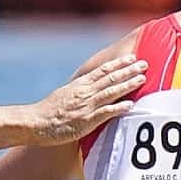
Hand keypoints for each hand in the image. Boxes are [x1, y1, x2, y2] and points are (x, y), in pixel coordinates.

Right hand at [32, 58, 147, 143]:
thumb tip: (90, 87)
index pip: (102, 70)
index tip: (132, 57)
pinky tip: (130, 105)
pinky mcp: (86, 121)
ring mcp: (86, 106)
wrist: (35, 122)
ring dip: (127, 85)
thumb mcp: (64, 94)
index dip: (118, 63)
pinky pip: (105, 113)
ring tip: (142, 78)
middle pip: (110, 78)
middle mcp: (84, 92)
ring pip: (110, 92)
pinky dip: (118, 108)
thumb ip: (79, 91)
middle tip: (145, 63)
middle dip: (129, 70)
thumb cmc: (48, 111)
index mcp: (79, 85)